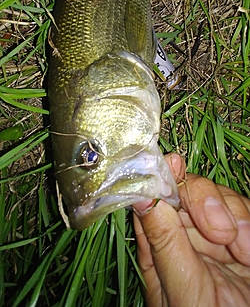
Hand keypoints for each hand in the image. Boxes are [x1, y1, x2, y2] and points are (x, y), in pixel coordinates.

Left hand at [133, 154, 249, 306]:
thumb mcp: (185, 290)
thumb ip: (164, 241)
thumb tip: (138, 196)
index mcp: (160, 249)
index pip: (151, 201)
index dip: (158, 178)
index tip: (171, 163)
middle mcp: (185, 237)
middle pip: (186, 190)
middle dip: (204, 201)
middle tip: (220, 232)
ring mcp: (215, 235)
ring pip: (218, 195)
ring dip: (235, 218)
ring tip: (244, 253)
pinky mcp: (242, 235)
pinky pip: (244, 210)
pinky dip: (249, 226)